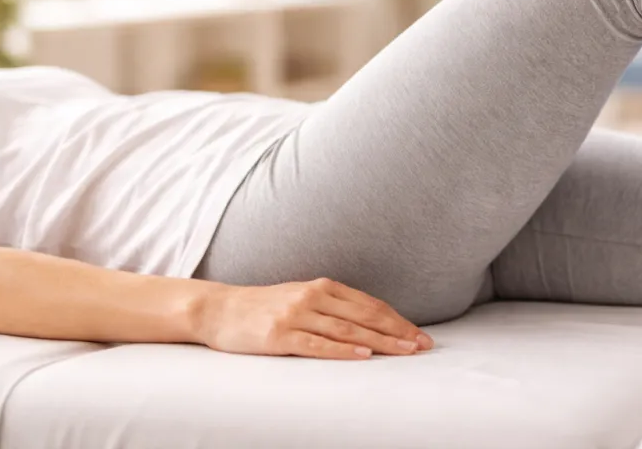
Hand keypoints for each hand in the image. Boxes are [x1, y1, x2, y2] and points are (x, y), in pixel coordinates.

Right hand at [196, 277, 432, 359]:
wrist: (219, 309)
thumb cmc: (264, 307)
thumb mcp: (301, 297)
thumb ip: (332, 306)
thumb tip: (369, 322)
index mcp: (322, 286)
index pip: (370, 304)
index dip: (398, 320)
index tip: (419, 335)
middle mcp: (313, 296)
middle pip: (365, 316)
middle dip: (398, 332)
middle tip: (423, 346)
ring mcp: (296, 315)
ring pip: (348, 330)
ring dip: (380, 342)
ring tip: (404, 351)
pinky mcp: (280, 335)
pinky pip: (318, 344)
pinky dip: (344, 350)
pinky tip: (363, 356)